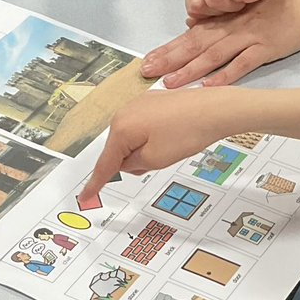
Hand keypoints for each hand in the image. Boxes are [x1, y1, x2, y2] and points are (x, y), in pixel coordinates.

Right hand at [81, 89, 217, 198]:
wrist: (215, 109)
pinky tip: (172, 137)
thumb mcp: (156, 159)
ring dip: (146, 150)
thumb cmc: (188, 132)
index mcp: (121, 128)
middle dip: (134, 161)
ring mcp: (139, 104)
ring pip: (133, 139)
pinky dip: (153, 138)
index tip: (85, 196)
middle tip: (161, 159)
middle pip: (119, 149)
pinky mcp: (152, 102)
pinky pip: (144, 127)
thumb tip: (125, 162)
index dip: (95, 183)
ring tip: (172, 145)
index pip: (105, 163)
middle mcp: (125, 112)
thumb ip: (133, 165)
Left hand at [140, 0, 299, 88]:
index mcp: (225, 20)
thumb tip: (192, 26)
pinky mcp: (266, 48)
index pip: (191, 36)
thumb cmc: (278, 7)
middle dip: (170, 59)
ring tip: (170, 83)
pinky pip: (243, 63)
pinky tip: (211, 85)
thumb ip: (221, 23)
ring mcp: (249, 38)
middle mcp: (232, 28)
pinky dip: (227, 75)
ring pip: (214, 55)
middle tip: (147, 71)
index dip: (169, 48)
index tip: (148, 60)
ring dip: (191, 69)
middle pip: (195, 45)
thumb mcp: (245, 10)